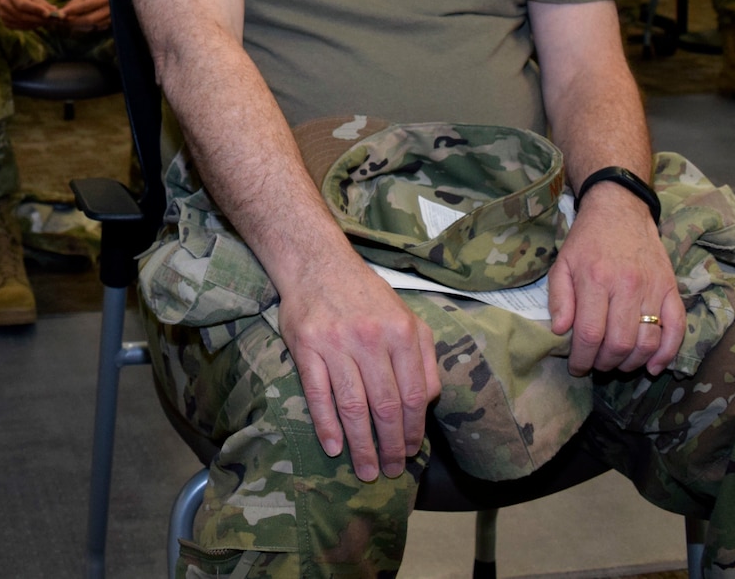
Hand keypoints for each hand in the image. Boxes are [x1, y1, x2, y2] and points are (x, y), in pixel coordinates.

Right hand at [0, 0, 59, 30]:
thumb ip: (43, 3)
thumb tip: (56, 11)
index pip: (23, 4)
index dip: (36, 10)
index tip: (48, 14)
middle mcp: (5, 4)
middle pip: (23, 15)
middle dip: (39, 19)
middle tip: (52, 21)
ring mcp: (3, 15)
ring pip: (23, 23)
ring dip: (37, 24)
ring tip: (48, 22)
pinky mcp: (6, 23)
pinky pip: (21, 27)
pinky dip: (31, 26)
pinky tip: (39, 23)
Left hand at [59, 0, 110, 31]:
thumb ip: (77, 1)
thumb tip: (63, 11)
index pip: (86, 6)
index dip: (72, 11)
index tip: (60, 13)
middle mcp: (110, 9)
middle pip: (89, 19)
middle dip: (73, 21)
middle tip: (61, 21)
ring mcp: (112, 18)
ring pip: (91, 26)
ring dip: (77, 26)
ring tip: (67, 23)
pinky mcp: (111, 24)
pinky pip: (95, 28)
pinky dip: (84, 28)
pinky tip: (77, 24)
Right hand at [278, 249, 441, 481]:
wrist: (317, 263)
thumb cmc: (366, 296)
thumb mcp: (406, 317)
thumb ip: (423, 357)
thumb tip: (427, 401)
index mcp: (401, 333)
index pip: (413, 395)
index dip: (413, 430)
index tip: (411, 452)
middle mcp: (370, 339)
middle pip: (385, 406)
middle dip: (390, 446)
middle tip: (390, 471)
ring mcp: (336, 344)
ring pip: (353, 407)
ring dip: (360, 446)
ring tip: (365, 470)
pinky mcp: (306, 348)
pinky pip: (318, 395)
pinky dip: (326, 425)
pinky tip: (333, 447)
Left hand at [547, 186, 684, 377]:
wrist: (620, 210)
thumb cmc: (587, 240)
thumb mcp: (562, 263)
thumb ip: (559, 299)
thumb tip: (561, 331)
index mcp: (596, 279)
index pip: (590, 333)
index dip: (583, 358)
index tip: (577, 367)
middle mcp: (627, 286)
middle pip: (620, 343)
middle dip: (606, 363)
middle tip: (597, 365)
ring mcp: (653, 288)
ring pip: (648, 341)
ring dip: (633, 363)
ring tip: (619, 364)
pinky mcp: (672, 288)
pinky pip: (677, 328)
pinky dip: (667, 353)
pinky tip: (653, 366)